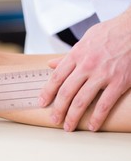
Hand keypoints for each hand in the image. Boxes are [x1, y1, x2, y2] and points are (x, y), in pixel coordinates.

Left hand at [39, 8, 130, 131]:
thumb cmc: (109, 33)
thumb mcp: (84, 41)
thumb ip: (68, 56)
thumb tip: (50, 64)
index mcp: (76, 55)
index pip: (56, 77)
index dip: (47, 92)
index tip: (42, 103)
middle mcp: (86, 66)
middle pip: (66, 92)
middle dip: (58, 109)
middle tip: (54, 120)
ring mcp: (103, 74)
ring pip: (82, 100)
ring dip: (73, 116)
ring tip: (68, 127)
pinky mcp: (119, 82)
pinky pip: (105, 104)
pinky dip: (97, 117)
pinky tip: (91, 126)